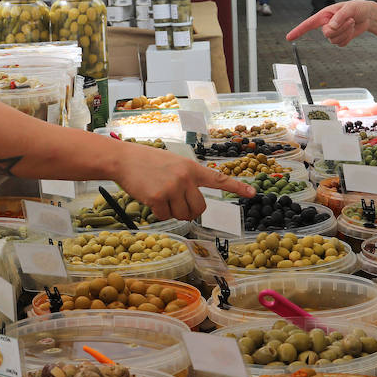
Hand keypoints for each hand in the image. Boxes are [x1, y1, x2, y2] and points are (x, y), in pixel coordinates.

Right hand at [112, 148, 253, 221]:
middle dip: (189, 211)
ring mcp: (172, 187)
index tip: (253, 193)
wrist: (124, 159)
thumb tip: (194, 204)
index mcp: (192, 168)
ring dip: (172, 212)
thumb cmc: (148, 162)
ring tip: (160, 196)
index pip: (219, 179)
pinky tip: (149, 198)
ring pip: (182, 215)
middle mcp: (186, 177)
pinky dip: (157, 213)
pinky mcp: (158, 197)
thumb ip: (188, 179)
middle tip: (176, 203)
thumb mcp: (174, 164)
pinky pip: (165, 216)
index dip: (236, 187)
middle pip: (199, 208)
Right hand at [286, 0, 374, 46]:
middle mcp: (326, 24)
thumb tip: (331, 27)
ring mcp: (333, 32)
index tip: (289, 37)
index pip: (308, 23)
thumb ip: (339, 17)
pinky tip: (351, 30)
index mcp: (324, 15)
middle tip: (350, 20)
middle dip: (340, 28)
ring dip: (346, 32)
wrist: (367, 15)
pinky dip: (348, 38)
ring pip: (334, 40)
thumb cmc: (357, 7)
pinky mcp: (340, 38)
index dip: (298, 30)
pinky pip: (341, 44)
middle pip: (327, 34)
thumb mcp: (350, 8)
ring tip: (351, 22)